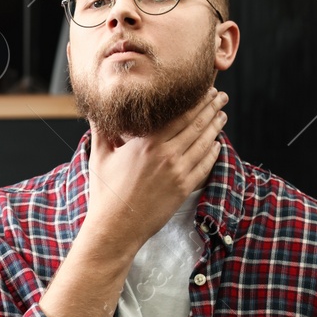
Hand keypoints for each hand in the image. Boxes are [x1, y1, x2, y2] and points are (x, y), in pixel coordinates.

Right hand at [84, 88, 227, 254]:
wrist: (116, 227)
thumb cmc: (105, 192)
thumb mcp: (99, 156)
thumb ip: (101, 130)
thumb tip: (95, 111)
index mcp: (146, 142)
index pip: (179, 113)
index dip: (196, 99)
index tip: (205, 89)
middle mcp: (165, 154)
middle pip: (196, 124)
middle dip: (211, 107)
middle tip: (220, 96)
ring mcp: (178, 172)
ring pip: (204, 142)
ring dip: (216, 126)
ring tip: (222, 115)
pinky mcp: (184, 188)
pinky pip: (205, 165)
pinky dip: (214, 152)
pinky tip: (217, 145)